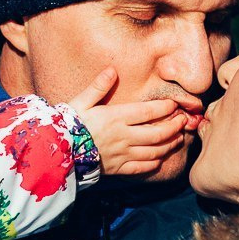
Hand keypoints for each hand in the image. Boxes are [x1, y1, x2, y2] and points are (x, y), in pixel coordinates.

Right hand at [69, 69, 187, 175]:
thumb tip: (112, 70)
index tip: (175, 105)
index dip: (166, 108)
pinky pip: (141, 168)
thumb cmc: (67, 125)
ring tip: (177, 139)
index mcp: (116, 117)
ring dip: (169, 145)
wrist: (55, 154)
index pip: (149, 112)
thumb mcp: (80, 102)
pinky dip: (153, 164)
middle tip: (183, 121)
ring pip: (154, 151)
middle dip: (174, 127)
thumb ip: (98, 87)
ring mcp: (122, 154)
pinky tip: (159, 160)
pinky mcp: (118, 169)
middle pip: (158, 133)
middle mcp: (123, 136)